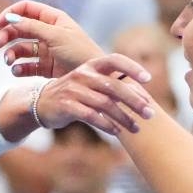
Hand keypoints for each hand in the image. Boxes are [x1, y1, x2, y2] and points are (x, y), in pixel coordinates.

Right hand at [0, 0, 104, 78]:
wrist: (94, 78)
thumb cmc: (80, 52)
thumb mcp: (56, 36)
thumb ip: (32, 27)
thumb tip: (10, 18)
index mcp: (53, 19)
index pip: (26, 9)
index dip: (10, 14)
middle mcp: (48, 33)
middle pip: (19, 29)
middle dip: (7, 36)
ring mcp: (46, 51)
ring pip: (20, 48)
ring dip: (11, 54)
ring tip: (9, 61)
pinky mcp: (45, 68)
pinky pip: (26, 66)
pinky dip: (19, 68)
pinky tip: (17, 71)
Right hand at [32, 54, 154, 134]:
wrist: (42, 103)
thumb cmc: (74, 95)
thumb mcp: (91, 84)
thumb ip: (112, 87)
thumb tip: (143, 98)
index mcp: (91, 66)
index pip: (115, 60)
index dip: (132, 67)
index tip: (148, 79)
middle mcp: (83, 74)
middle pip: (114, 87)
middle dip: (135, 101)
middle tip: (150, 114)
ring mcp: (73, 90)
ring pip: (105, 104)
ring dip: (124, 118)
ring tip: (136, 128)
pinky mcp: (66, 105)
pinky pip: (91, 116)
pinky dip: (106, 125)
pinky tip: (117, 132)